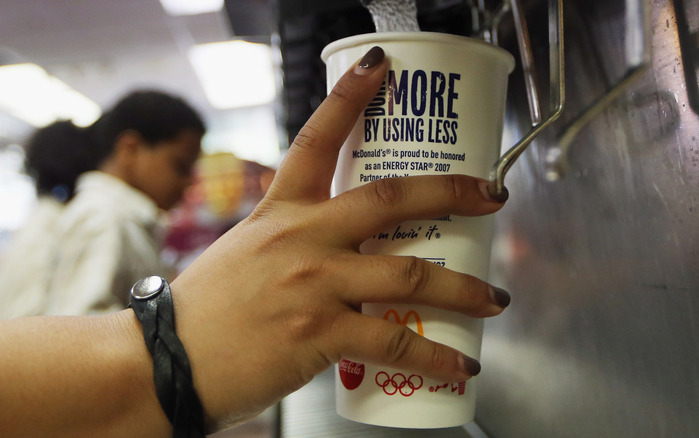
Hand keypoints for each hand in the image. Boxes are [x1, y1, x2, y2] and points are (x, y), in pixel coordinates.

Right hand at [171, 47, 509, 430]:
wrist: (167, 364)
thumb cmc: (206, 310)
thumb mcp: (246, 250)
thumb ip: (290, 236)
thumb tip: (332, 236)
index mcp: (280, 212)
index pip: (318, 139)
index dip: (351, 97)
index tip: (381, 66)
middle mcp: (301, 238)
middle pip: (389, 200)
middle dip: (452, 192)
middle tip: (492, 194)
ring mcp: (314, 284)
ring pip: (408, 274)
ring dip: (463, 286)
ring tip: (493, 296)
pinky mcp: (320, 334)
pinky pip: (394, 342)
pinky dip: (436, 354)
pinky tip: (462, 364)